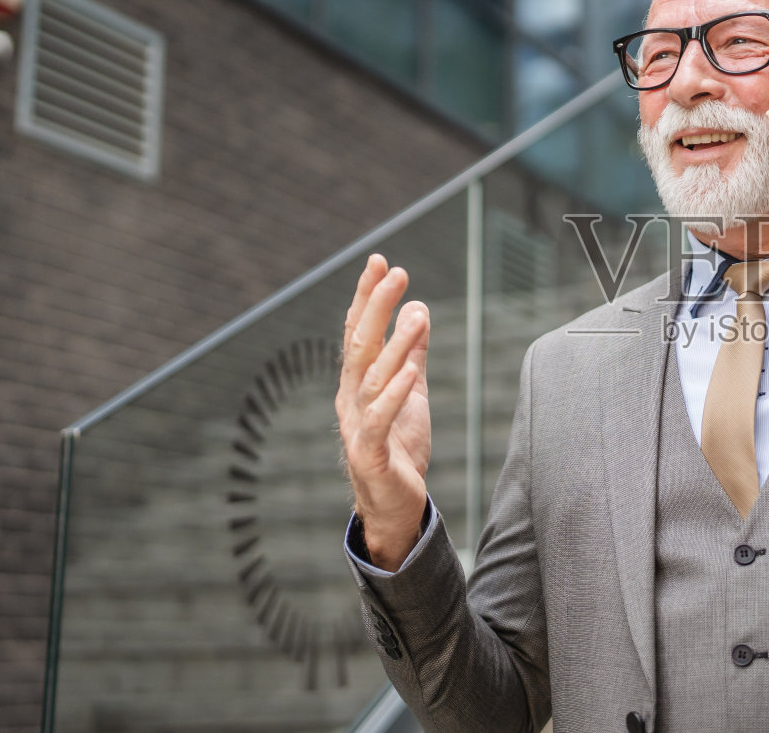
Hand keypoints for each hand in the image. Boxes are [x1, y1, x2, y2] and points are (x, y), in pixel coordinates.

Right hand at [336, 254, 432, 570]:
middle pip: (360, 345)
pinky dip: (392, 393)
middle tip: (394, 271)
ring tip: (415, 313)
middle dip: (375, 306)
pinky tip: (408, 370)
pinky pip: (379, 419)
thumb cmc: (400, 448)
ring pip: (371, 378)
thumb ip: (412, 354)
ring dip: (394, 344)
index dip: (367, 296)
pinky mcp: (369, 453)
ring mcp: (356, 425)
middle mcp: (350, 398)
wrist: (394, 506)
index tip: (381, 261)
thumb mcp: (411, 393)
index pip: (359, 331)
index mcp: (358, 382)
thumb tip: (417, 310)